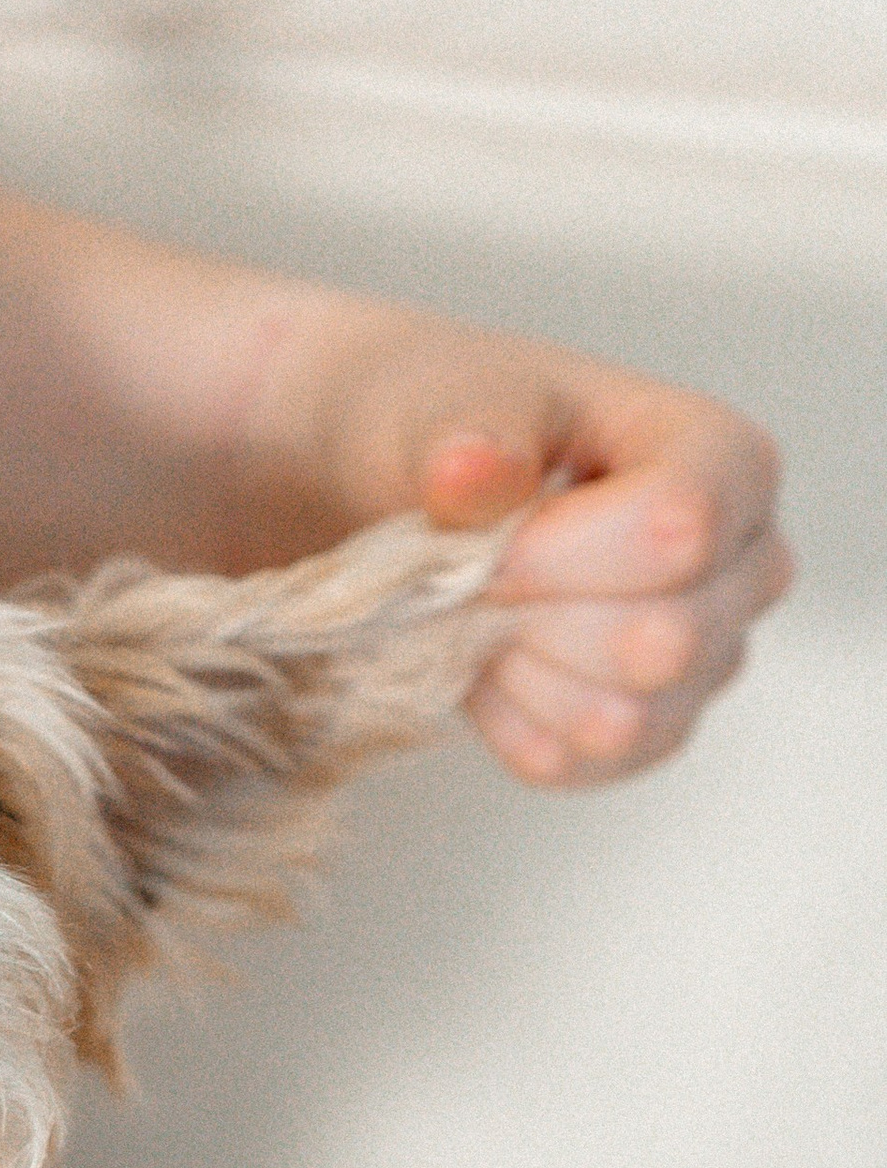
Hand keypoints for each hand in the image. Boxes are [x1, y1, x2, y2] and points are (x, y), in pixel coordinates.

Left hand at [298, 314, 792, 786]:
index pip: (682, 529)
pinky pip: (581, 763)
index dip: (559, 552)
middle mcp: (748, 565)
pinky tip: (489, 662)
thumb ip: (467, 434)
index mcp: (727, 459)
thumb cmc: (460, 432)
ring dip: (520, 673)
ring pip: (626, 719)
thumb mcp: (449, 404)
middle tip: (478, 577)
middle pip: (664, 643)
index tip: (487, 542)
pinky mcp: (655, 730)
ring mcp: (710, 657)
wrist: (419, 490)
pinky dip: (510, 719)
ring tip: (484, 614)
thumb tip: (474, 470)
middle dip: (537, 619)